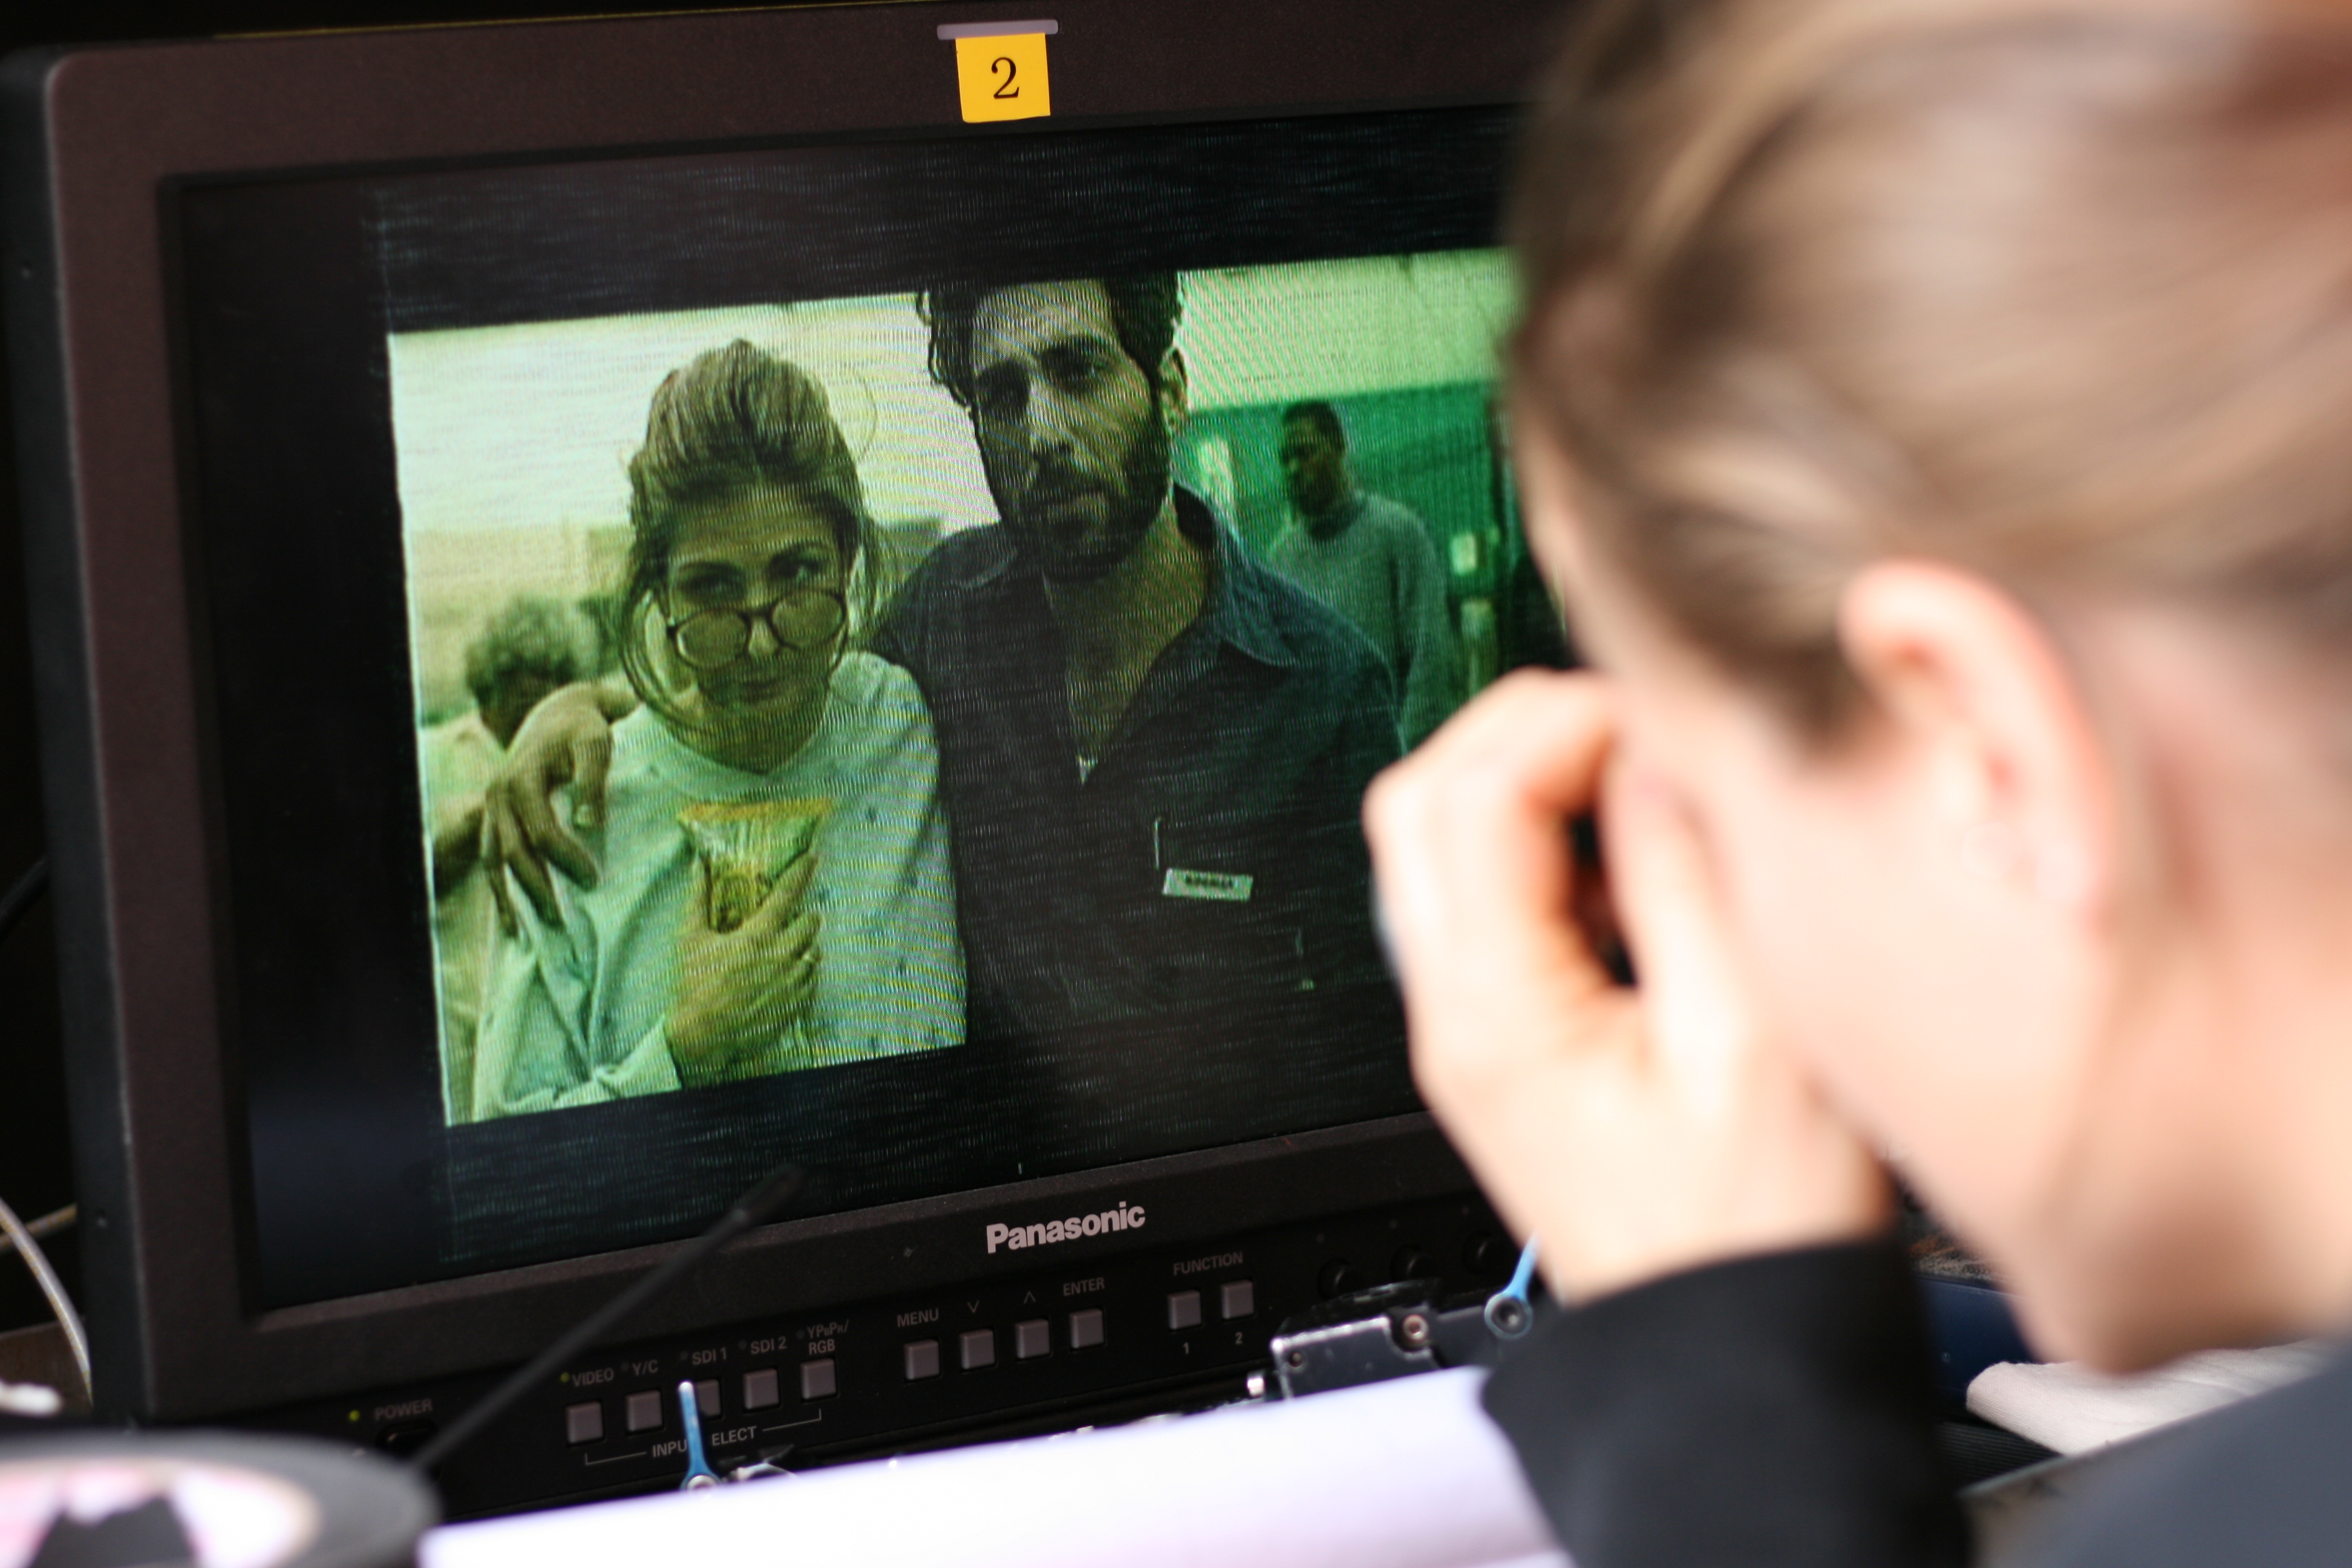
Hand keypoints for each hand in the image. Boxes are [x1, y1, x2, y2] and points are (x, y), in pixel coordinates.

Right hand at [481, 683, 614, 929]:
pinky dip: (499, 887)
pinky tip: (511, 917)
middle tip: (562, 921)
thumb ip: (592, 780)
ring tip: (526, 932)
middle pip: (513, 852)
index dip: (566, 858)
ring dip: (510, 896)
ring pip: (494, 860)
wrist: (559, 712)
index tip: (593, 880)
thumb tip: (587, 825)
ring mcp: (491, 807)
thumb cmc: (584, 728)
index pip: (541, 830)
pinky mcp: (494, 816)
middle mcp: (498, 794)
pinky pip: (491, 857)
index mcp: (521, 778)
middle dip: (537, 888)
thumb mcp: (596, 743)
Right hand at [668, 853, 821, 1085]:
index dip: (802, 871)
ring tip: (785, 951)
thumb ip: (697, 898)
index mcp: (758, 936)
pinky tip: (787, 976)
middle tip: (790, 920)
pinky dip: (805, 972)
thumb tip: (699, 864)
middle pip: (812, 922)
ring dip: (805, 945)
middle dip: (804, 916)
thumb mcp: (690, 938)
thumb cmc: (694, 985)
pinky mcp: (798, 1004)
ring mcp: (793, 982)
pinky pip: (814, 979)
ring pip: (816, 951)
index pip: (788, 894)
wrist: (702, 1036)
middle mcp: (782, 956)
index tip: (813, 857)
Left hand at [1363, 670, 1888, 1303]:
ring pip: (1444, 844)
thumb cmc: (1756, 1236)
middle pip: (1422, 801)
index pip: (1475, 795)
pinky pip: (1491, 901)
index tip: (1664, 728)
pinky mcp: (1505, 1036)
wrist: (1730, 1354)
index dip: (1569, 724)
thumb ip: (1690, 879)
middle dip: (1527, 733)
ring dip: (1535, 790)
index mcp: (1495, 1011)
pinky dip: (1552, 854)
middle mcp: (1452, 1013)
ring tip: (1650, 816)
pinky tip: (1643, 884)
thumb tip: (1657, 753)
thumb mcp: (1752, 1039)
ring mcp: (1467, 1026)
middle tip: (1642, 739)